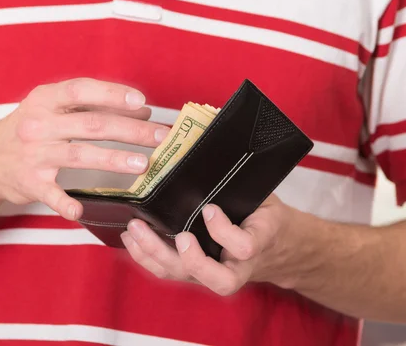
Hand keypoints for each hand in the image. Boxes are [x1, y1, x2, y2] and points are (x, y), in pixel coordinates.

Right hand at [0, 78, 169, 218]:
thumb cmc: (29, 129)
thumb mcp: (50, 108)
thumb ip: (91, 107)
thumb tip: (140, 108)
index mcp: (44, 100)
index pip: (81, 91)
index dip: (112, 94)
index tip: (141, 102)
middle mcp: (38, 124)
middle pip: (92, 125)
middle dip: (130, 130)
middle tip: (160, 136)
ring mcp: (33, 154)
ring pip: (80, 155)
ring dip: (114, 160)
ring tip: (143, 164)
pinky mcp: (29, 183)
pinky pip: (51, 194)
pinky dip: (65, 203)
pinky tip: (80, 209)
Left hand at [121, 195, 321, 295]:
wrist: (274, 246)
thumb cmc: (262, 213)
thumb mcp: (262, 195)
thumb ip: (242, 179)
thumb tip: (209, 127)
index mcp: (258, 241)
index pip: (245, 247)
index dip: (225, 231)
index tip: (210, 208)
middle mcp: (237, 265)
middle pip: (217, 279)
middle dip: (193, 259)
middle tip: (180, 236)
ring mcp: (213, 272)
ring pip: (186, 276)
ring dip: (157, 254)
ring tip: (137, 229)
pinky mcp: (193, 272)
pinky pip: (168, 271)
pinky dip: (146, 256)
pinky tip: (132, 238)